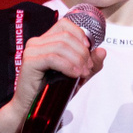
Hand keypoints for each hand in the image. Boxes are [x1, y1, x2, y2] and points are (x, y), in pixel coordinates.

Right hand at [0, 18, 106, 132]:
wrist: (30, 108)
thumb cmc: (51, 91)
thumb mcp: (77, 76)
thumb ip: (90, 64)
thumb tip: (102, 51)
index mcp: (46, 40)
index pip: (65, 24)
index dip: (80, 35)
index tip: (89, 50)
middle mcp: (37, 42)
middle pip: (66, 35)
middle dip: (82, 51)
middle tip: (88, 68)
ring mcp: (31, 50)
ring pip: (61, 45)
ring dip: (77, 59)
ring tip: (83, 73)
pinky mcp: (29, 62)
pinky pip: (53, 58)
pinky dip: (67, 65)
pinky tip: (74, 75)